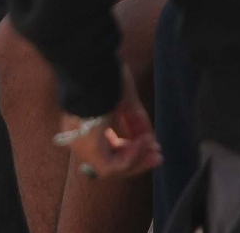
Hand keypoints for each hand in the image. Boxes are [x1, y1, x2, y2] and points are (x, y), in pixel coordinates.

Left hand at [57, 64, 160, 178]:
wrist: (90, 73)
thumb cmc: (104, 80)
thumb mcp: (124, 103)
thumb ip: (136, 122)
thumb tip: (150, 141)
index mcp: (83, 125)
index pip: (107, 147)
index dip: (130, 148)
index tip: (151, 143)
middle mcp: (80, 138)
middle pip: (111, 159)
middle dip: (138, 157)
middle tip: (159, 156)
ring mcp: (83, 146)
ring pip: (113, 165)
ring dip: (138, 158)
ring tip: (154, 148)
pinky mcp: (89, 151)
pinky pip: (114, 166)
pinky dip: (132, 157)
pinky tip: (142, 143)